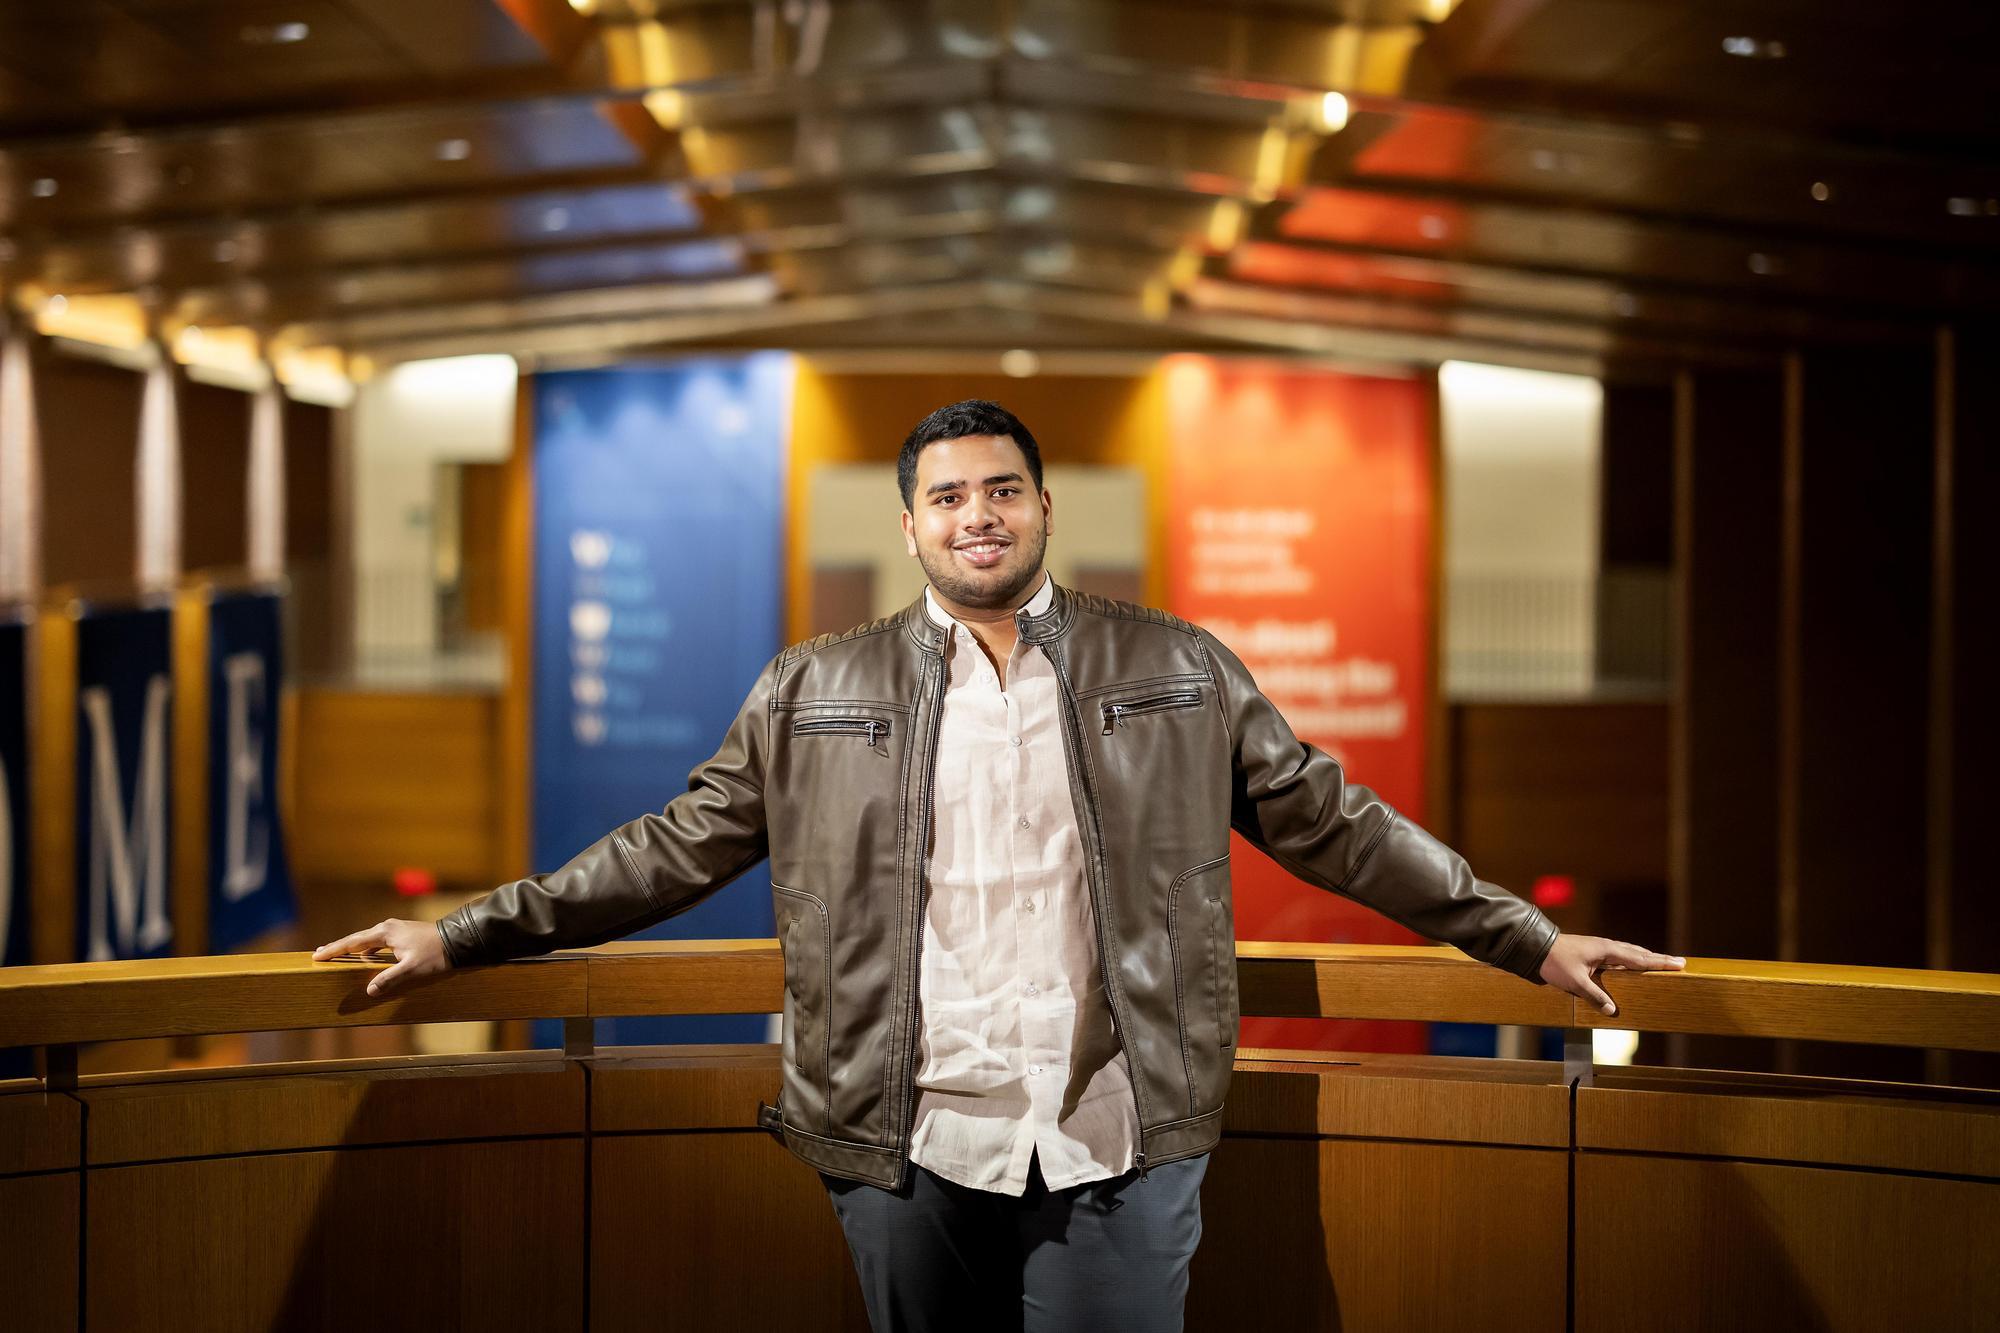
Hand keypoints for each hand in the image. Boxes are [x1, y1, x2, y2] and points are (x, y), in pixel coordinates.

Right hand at [310, 919, 450, 997]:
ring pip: (368, 940)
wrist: (458, 940)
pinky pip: (379, 942)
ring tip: (338, 956)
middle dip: (339, 947)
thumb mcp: (411, 970)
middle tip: (319, 953)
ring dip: (354, 949)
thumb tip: (369, 990)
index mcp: (385, 933)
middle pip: (357, 939)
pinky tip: (365, 958)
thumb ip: (389, 979)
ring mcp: (396, 929)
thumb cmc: (436, 954)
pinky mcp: (403, 933)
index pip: (352, 942)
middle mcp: (387, 927)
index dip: (334, 950)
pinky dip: (368, 950)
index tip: (316, 955)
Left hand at [1538, 934, 1683, 1016]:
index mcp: (1606, 950)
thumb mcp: (1575, 982)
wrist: (1536, 948)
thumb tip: (1612, 1010)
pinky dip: (1631, 959)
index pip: (1640, 958)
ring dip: (1646, 957)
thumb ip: (1594, 996)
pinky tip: (1633, 964)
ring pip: (1629, 953)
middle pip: (1639, 953)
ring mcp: (1600, 948)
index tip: (1679, 963)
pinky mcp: (1593, 951)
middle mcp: (1606, 946)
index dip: (1660, 962)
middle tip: (1679, 962)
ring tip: (1660, 962)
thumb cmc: (1555, 963)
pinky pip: (1619, 955)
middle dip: (1658, 958)